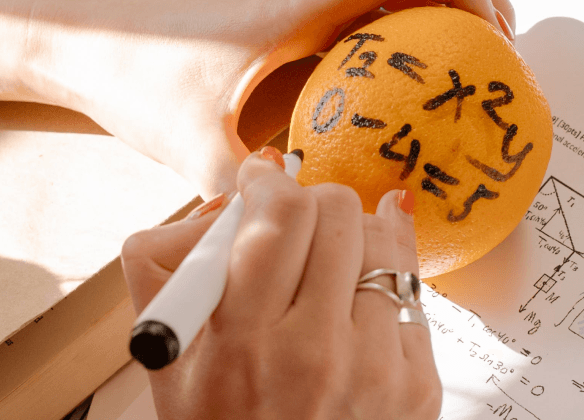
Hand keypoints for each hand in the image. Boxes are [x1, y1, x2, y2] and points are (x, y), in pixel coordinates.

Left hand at [26, 0, 513, 198]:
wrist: (76, 32)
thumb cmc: (131, 75)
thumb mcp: (201, 147)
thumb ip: (257, 198)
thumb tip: (305, 234)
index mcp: (302, 8)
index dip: (473, 2)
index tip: (500, 38)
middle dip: (463, 10)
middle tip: (493, 53)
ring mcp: (287, 0)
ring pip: (375, 0)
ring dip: (422, 21)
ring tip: (451, 67)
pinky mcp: (272, 13)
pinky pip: (345, 16)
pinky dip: (379, 34)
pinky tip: (378, 79)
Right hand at [122, 149, 439, 418]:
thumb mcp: (167, 354)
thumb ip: (166, 264)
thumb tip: (229, 201)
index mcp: (243, 343)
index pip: (278, 217)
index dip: (268, 181)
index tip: (261, 179)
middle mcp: (316, 353)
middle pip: (336, 213)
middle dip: (309, 201)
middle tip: (292, 221)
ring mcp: (375, 368)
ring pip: (382, 240)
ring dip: (349, 233)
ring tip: (326, 256)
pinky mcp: (417, 383)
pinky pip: (412, 288)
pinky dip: (381, 277)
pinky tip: (356, 292)